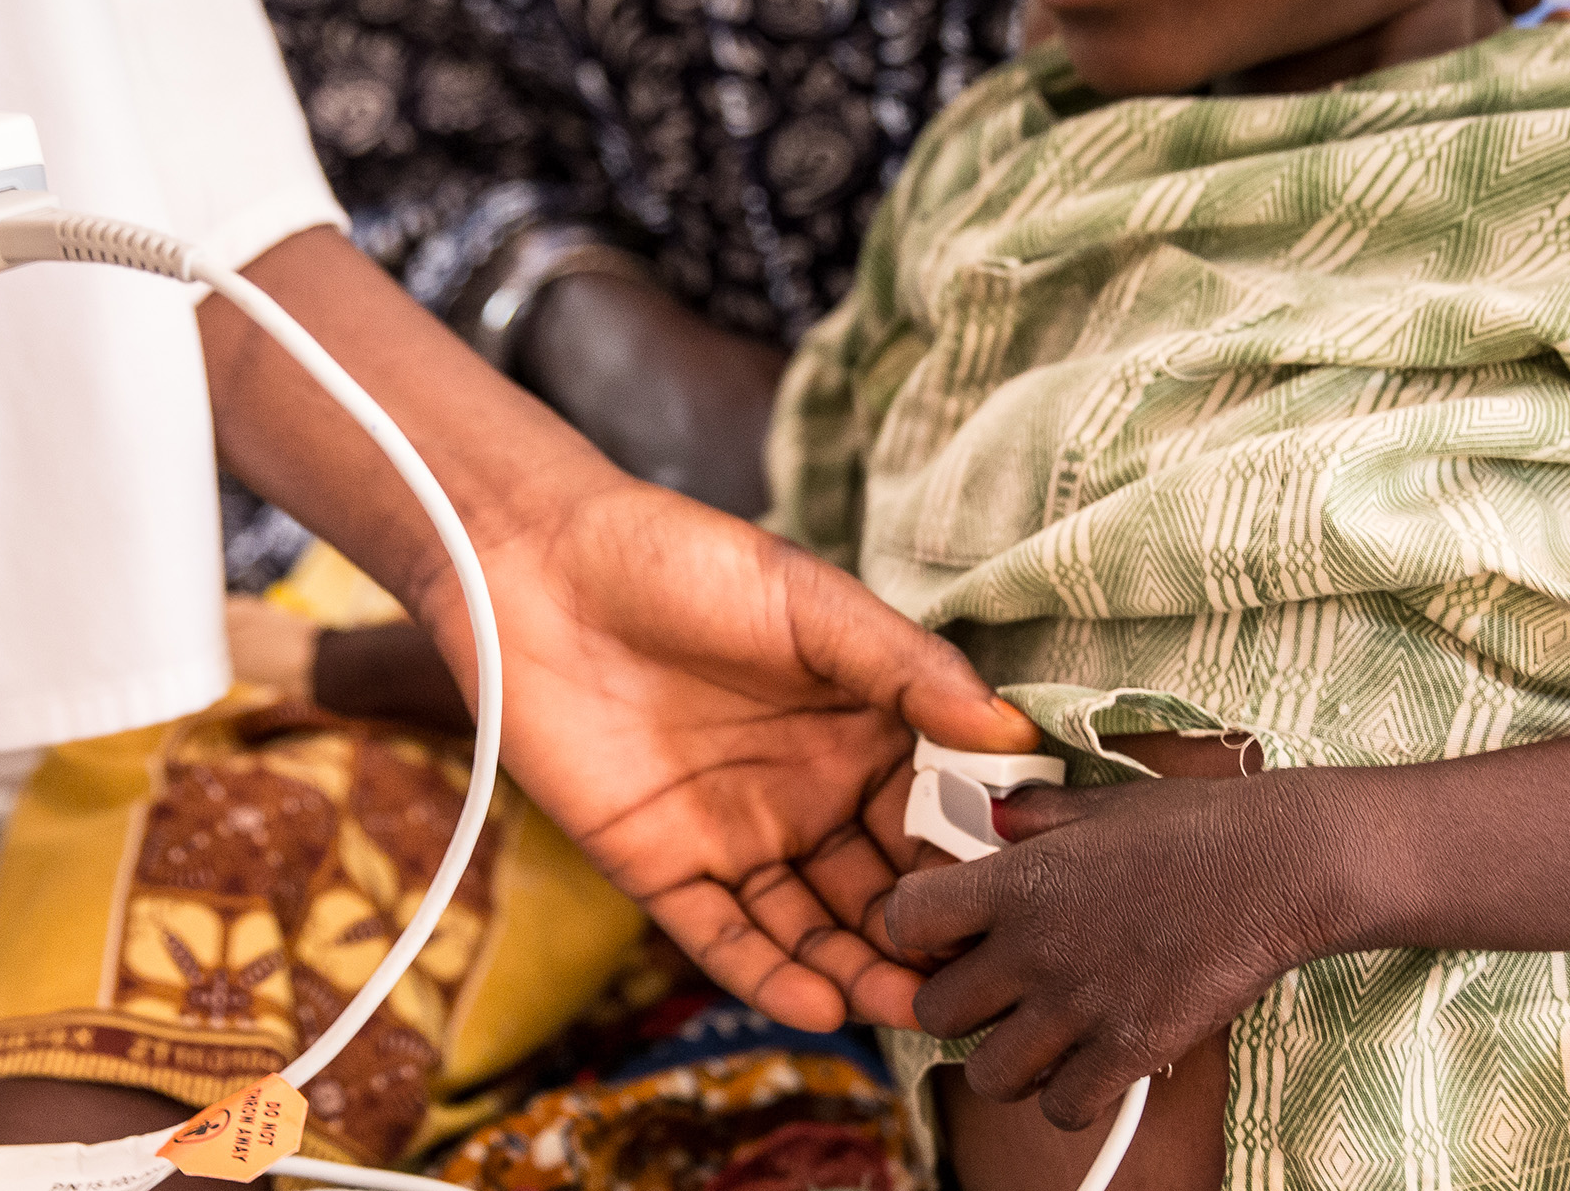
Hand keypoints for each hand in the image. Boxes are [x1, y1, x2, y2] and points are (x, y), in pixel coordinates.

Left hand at [204, 230, 1033, 1030]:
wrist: (535, 569)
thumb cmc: (679, 562)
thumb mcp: (809, 601)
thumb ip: (906, 668)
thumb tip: (1013, 732)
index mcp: (862, 731)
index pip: (940, 809)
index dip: (981, 853)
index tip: (1033, 895)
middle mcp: (812, 796)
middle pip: (888, 886)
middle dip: (933, 934)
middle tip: (982, 976)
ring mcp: (739, 839)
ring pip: (816, 929)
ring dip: (864, 972)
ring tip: (913, 1007)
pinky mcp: (663, 871)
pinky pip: (726, 940)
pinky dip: (771, 977)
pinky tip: (821, 1005)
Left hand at [886, 776, 1331, 1129]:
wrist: (1281, 864)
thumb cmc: (1195, 825)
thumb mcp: (1099, 804)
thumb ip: (1034, 816)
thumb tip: (995, 819)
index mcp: (1016, 878)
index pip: (904, 921)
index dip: (913, 935)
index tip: (943, 938)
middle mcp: (1035, 946)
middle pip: (934, 1014)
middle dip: (956, 1008)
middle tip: (991, 997)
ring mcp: (1081, 1004)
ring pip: (988, 1076)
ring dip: (1006, 1062)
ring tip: (1036, 1039)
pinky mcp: (1132, 1048)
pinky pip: (1062, 1108)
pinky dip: (1068, 1097)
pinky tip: (1090, 1065)